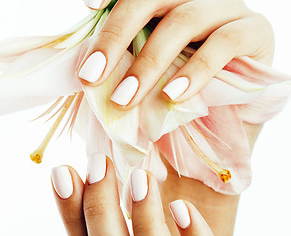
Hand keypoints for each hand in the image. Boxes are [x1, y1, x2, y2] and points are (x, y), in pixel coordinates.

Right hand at [51, 153, 215, 235]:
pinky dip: (194, 234)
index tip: (64, 170)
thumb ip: (106, 213)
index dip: (70, 206)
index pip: (81, 234)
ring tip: (141, 175)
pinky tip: (181, 207)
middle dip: (100, 203)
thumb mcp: (115, 231)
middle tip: (100, 161)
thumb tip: (95, 167)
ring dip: (145, 214)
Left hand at [77, 0, 273, 108]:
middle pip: (151, 0)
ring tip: (125, 98)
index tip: (89, 12)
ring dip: (149, 62)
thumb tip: (91, 68)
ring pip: (184, 20)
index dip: (111, 4)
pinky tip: (173, 95)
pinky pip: (224, 43)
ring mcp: (227, 10)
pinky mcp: (254, 32)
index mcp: (170, 4)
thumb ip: (127, 64)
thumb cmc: (185, 93)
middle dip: (117, 37)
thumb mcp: (152, 78)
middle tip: (92, 76)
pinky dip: (195, 70)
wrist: (231, 116)